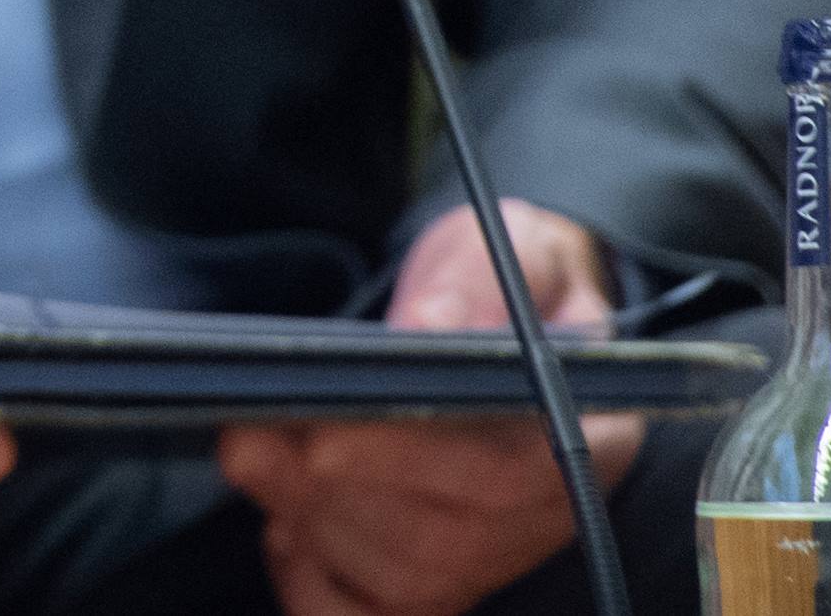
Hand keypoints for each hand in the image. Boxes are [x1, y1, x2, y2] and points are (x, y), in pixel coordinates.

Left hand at [221, 201, 633, 615]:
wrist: (512, 323)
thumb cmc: (510, 290)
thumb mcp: (511, 250)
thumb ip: (473, 282)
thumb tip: (429, 324)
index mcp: (582, 434)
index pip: (499, 475)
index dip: (400, 460)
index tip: (319, 432)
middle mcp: (546, 513)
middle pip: (435, 541)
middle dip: (327, 491)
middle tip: (248, 436)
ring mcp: (494, 558)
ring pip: (398, 579)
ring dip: (312, 525)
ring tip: (254, 457)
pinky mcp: (442, 584)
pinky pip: (370, 613)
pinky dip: (314, 583)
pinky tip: (284, 526)